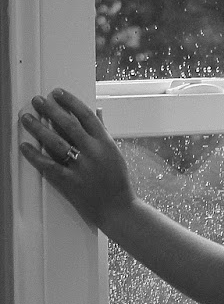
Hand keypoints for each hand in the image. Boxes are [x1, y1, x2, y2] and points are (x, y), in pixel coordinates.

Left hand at [19, 88, 133, 232]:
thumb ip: (103, 132)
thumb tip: (97, 111)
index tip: (57, 93)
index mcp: (106, 144)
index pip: (86, 116)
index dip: (70, 102)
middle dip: (50, 110)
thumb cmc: (117, 183)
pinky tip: (25, 146)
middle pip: (68, 125)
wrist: (118, 210)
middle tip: (37, 100)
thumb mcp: (115, 154)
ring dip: (38, 128)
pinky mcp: (71, 182)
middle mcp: (94, 153)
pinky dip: (35, 155)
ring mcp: (82, 168)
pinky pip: (49, 165)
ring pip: (56, 142)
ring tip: (26, 118)